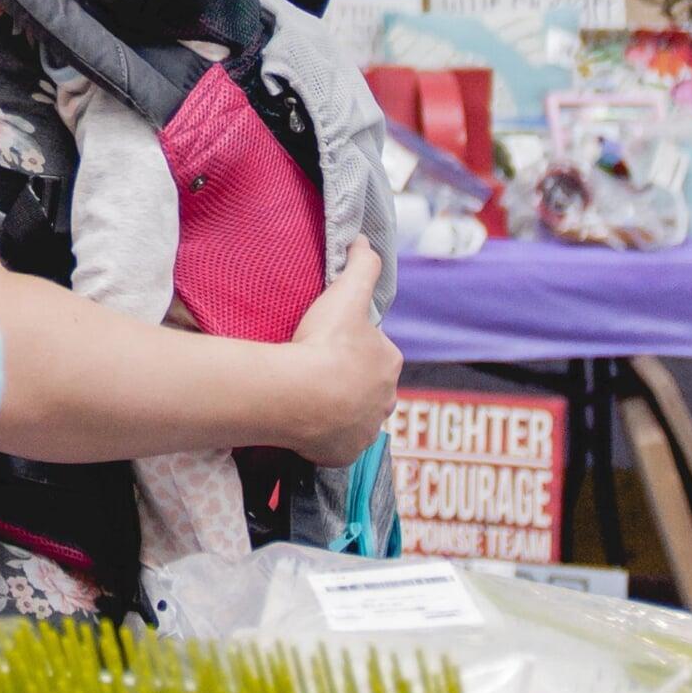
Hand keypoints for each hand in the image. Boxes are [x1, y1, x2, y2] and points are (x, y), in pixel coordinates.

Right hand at [284, 237, 401, 467]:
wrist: (301, 395)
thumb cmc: (325, 343)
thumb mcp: (345, 294)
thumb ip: (361, 264)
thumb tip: (364, 239)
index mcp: (390, 361)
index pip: (375, 349)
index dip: (352, 342)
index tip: (327, 340)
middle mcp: (386, 400)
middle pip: (366, 384)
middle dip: (347, 377)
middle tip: (314, 365)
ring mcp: (366, 430)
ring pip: (354, 414)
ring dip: (337, 406)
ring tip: (307, 392)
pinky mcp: (345, 453)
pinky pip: (337, 441)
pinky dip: (325, 434)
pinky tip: (305, 420)